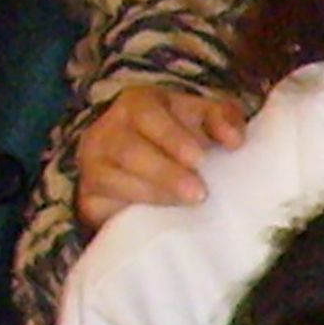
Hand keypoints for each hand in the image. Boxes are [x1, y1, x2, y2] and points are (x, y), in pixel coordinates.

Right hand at [76, 81, 247, 227]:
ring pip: (112, 178)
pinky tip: (158, 220)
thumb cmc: (183, 140)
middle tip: (199, 192)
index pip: (147, 113)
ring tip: (187, 205)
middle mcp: (107, 130)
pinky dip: (129, 211)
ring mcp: (93, 164)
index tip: (200, 159)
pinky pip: (102, 205)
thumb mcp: (205, 120)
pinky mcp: (89, 197)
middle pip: (128, 149)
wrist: (152, 172)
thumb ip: (224, 119)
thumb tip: (234, 140)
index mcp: (137, 104)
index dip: (173, 136)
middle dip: (165, 172)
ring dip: (153, 193)